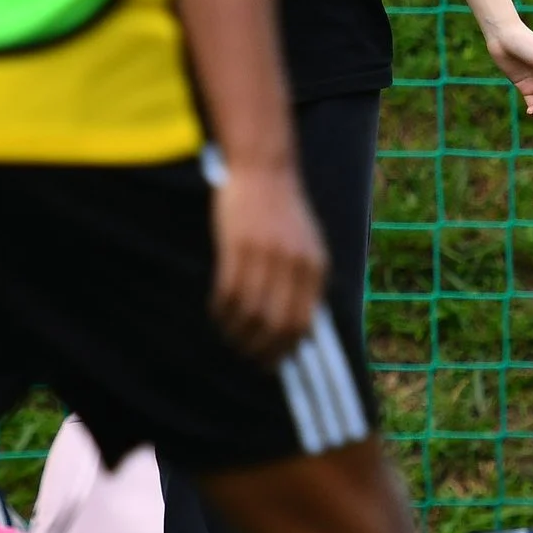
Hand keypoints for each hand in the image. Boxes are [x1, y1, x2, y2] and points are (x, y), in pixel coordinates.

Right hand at [209, 162, 327, 362]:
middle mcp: (292, 263)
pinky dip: (221, 310)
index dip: (286, 349)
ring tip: (230, 336)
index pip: (302, 323)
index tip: (273, 362)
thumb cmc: (285, 211)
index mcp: (314, 266)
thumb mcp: (310, 245)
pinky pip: (227, 291)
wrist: (265, 170)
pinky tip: (217, 314)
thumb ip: (308, 283)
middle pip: (275, 324)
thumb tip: (304, 328)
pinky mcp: (237, 245)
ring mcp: (264, 254)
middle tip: (248, 356)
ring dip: (236, 332)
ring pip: (249, 312)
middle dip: (260, 349)